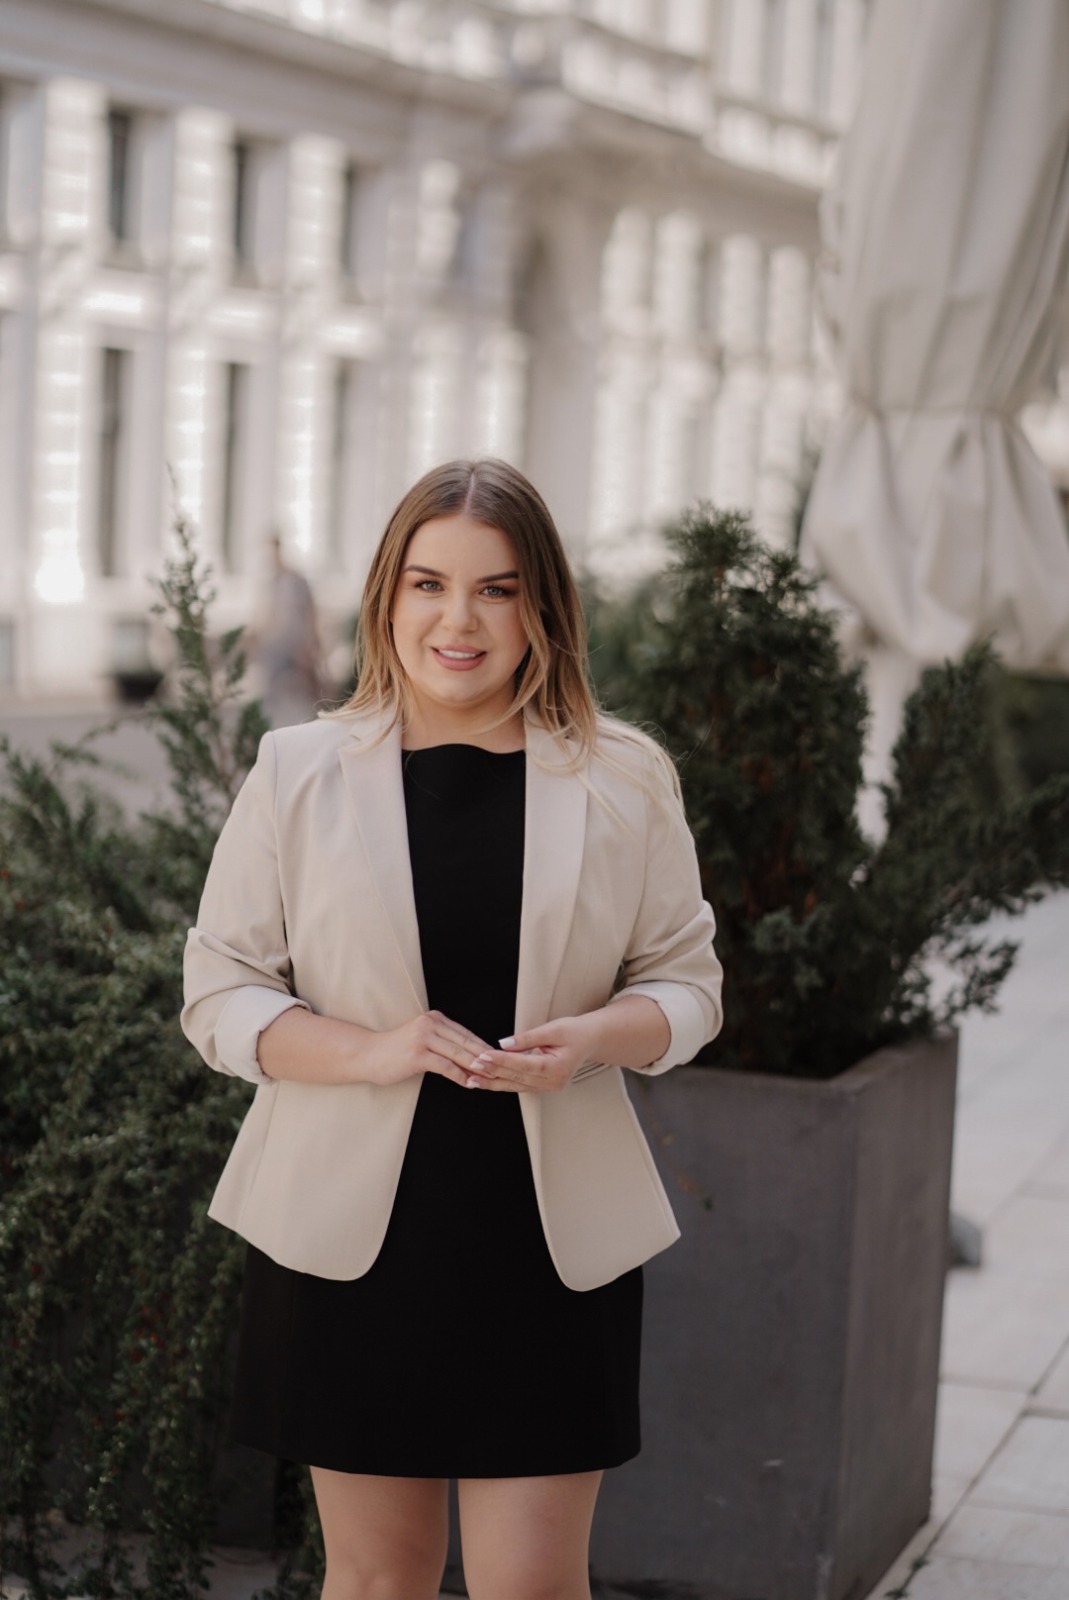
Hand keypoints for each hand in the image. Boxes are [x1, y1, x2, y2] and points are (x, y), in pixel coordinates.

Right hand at [364, 1010, 490, 1088]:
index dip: (483, 1047)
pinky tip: (469, 1084)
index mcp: (435, 1018)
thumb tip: (471, 1057)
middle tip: (501, 1069)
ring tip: (490, 1077)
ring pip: (458, 1054)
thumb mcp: (422, 1040)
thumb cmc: (396, 1051)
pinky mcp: (417, 1054)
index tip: (498, 1058)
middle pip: (465, 1042)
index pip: (466, 1033)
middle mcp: (430, 1024)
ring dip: (476, 1067)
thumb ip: (444, 1043)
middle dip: (485, 1057)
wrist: (368, 1055)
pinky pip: (445, 1066)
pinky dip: (460, 1076)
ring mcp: (423, 1038)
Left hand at [462, 1016, 594, 1092]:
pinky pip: (519, 1085)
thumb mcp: (553, 1029)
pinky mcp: (544, 1086)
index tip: (482, 1055)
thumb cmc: (575, 1032)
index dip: (500, 1060)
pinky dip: (502, 1082)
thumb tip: (504, 1044)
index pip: (522, 1064)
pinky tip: (487, 1080)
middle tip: (471, 1066)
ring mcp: (548, 1087)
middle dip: (492, 1072)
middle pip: (516, 1077)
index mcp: (556, 1067)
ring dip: (493, 1082)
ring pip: (515, 1086)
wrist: (591, 1041)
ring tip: (472, 1078)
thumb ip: (528, 1038)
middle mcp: (552, 1082)